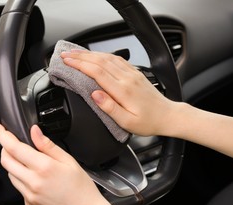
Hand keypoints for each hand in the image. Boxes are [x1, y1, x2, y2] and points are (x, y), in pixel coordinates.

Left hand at [0, 121, 108, 204]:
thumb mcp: (69, 161)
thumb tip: (35, 132)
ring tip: (31, 163)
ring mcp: (29, 196)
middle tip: (14, 143)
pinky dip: (22, 179)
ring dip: (14, 164)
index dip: (1, 135)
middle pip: (5, 160)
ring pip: (10, 174)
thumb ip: (48, 145)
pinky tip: (37, 180)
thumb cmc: (82, 191)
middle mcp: (33, 182)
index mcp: (44, 168)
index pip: (14, 147)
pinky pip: (18, 188)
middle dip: (5, 148)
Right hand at [61, 50, 176, 136]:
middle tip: (65, 55)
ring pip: (107, 58)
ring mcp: (132, 73)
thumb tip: (94, 94)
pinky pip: (116, 59)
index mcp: (123, 90)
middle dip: (80, 56)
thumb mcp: (127, 122)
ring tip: (75, 53)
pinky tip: (95, 55)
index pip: (97, 72)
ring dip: (89, 54)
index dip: (80, 65)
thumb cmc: (148, 122)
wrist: (167, 116)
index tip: (67, 62)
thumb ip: (109, 108)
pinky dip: (102, 55)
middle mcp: (127, 78)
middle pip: (100, 61)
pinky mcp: (135, 73)